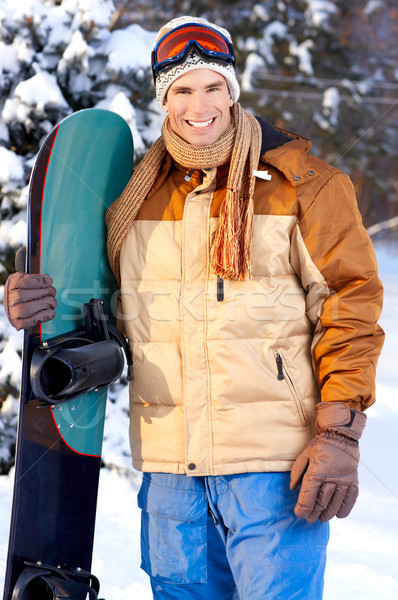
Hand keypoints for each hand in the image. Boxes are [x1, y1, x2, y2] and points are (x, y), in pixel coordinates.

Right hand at [3, 272, 56, 330]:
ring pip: (28, 309)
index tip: (49, 281)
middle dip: (45, 292)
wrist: (16, 307)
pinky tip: (50, 311)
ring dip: (46, 304)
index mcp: (12, 285)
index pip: (23, 282)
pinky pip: (31, 321)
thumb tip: (47, 280)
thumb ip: (36, 278)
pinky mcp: (19, 323)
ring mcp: (13, 312)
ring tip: (52, 302)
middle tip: (52, 292)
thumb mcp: (26, 280)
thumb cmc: (24, 291)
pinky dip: (44, 316)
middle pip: (25, 295)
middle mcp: (10, 299)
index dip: (39, 281)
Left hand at [290, 402, 365, 522]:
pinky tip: (338, 514)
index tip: (299, 514)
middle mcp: (330, 479)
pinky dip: (344, 509)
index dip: (303, 508)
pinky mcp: (353, 481)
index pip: (308, 497)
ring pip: (334, 504)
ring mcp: (343, 481)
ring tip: (321, 518)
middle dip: (313, 513)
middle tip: (309, 519)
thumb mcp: (304, 455)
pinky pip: (349, 500)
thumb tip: (291, 489)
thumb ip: (296, 472)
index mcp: (316, 472)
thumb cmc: (320, 445)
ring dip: (327, 514)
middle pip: (321, 503)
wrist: (340, 436)